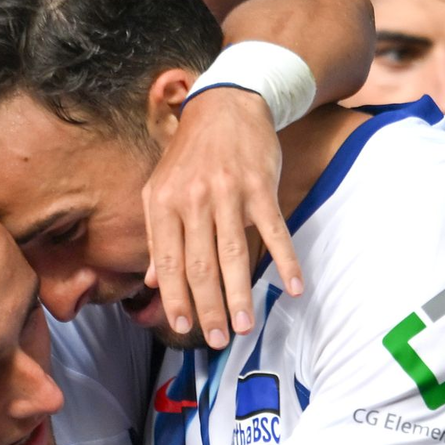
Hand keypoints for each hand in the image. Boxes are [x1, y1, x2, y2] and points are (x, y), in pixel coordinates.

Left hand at [142, 88, 302, 345]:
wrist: (227, 104)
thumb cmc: (189, 156)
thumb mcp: (159, 190)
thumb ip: (155, 237)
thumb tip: (152, 283)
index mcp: (164, 205)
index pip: (167, 262)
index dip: (176, 297)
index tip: (182, 327)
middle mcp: (194, 201)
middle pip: (201, 265)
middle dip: (208, 308)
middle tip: (217, 340)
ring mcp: (229, 193)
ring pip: (234, 254)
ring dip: (240, 295)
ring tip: (244, 327)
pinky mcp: (261, 186)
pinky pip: (273, 230)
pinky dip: (285, 259)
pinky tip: (293, 287)